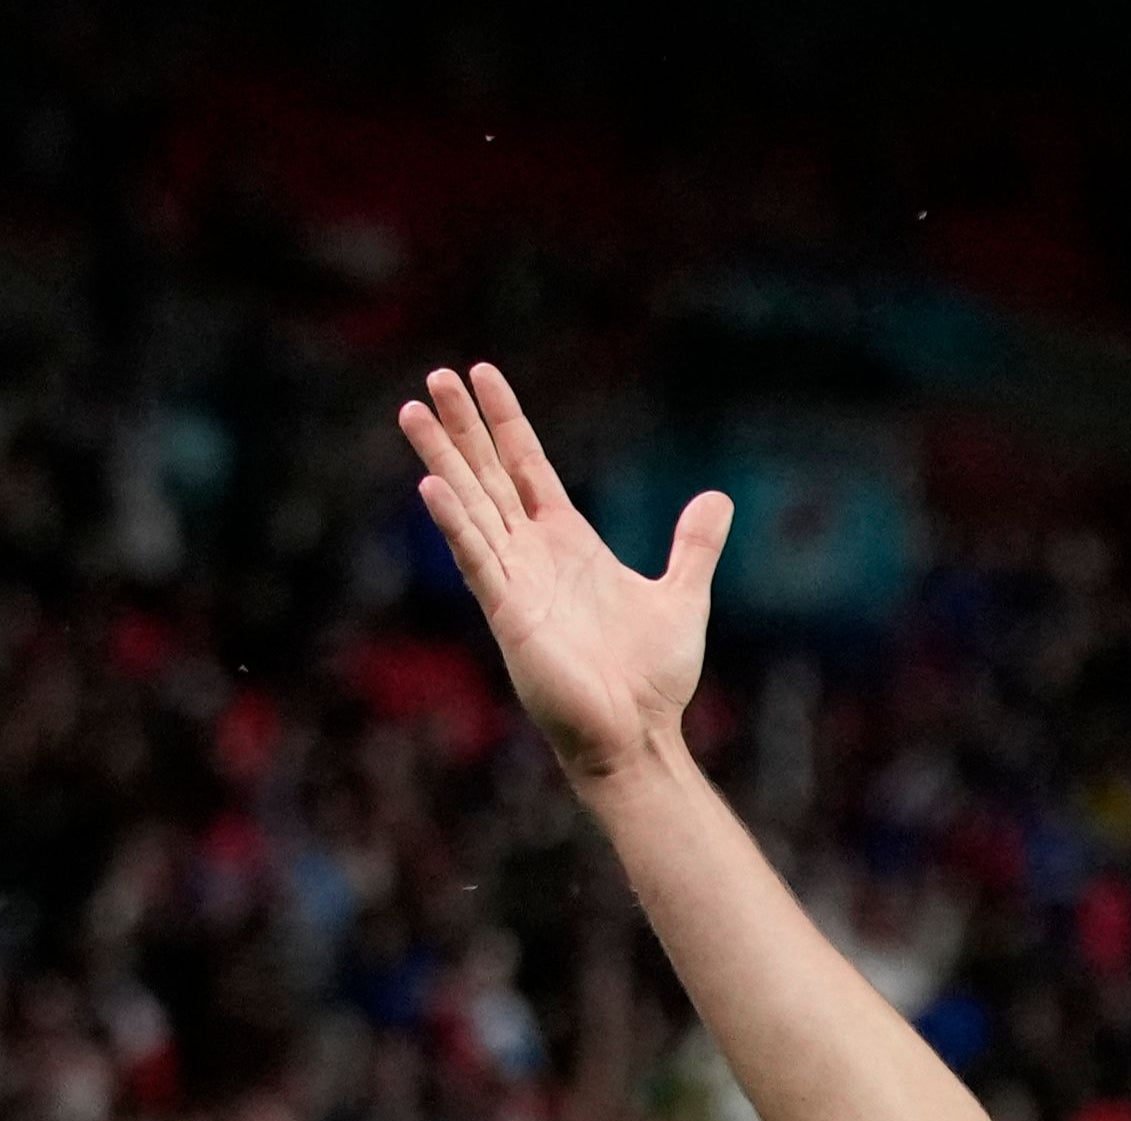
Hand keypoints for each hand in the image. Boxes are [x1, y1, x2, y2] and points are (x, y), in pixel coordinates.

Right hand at [396, 362, 728, 791]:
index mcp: (568, 543)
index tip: (482, 375)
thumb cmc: (654, 678)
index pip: (527, 467)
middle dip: (463, 427)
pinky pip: (478, 562)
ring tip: (412, 411)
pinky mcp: (510, 615)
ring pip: (470, 506)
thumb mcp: (683, 597)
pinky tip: (432, 489)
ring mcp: (515, 582)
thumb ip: (693, 546)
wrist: (640, 736)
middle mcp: (533, 555)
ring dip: (442, 460)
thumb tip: (718, 498)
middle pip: (488, 475)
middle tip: (436, 375)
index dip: (506, 422)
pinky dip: (457, 526)